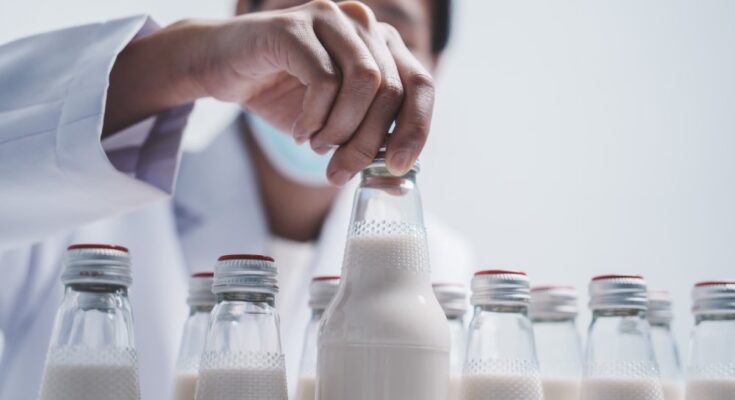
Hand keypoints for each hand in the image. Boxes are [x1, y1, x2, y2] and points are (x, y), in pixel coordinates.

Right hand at [106, 1, 433, 184]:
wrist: (222, 68)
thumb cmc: (284, 94)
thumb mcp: (335, 124)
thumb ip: (368, 141)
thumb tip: (400, 180)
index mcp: (381, 44)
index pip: (420, 84)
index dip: (416, 128)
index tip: (398, 166)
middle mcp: (362, 24)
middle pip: (391, 90)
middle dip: (368, 143)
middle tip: (340, 171)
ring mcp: (330, 19)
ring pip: (364, 83)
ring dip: (341, 130)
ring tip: (317, 145)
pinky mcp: (295, 27)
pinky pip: (324, 80)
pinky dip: (313, 118)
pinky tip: (299, 131)